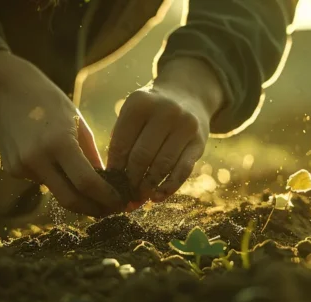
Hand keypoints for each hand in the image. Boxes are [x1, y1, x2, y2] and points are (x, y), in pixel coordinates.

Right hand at [0, 51, 122, 215]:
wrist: (5, 92)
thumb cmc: (49, 102)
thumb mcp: (77, 122)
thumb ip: (91, 156)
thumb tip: (105, 185)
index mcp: (59, 142)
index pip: (87, 183)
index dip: (106, 197)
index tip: (119, 202)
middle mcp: (37, 158)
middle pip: (69, 199)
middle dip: (92, 209)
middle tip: (108, 210)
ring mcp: (21, 167)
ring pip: (55, 191)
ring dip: (73, 190)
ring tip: (85, 180)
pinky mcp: (12, 170)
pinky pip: (41, 181)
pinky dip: (53, 177)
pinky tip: (50, 157)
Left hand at [107, 58, 225, 204]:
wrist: (188, 96)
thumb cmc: (150, 112)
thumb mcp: (133, 114)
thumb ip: (122, 140)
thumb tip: (113, 181)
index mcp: (140, 103)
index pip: (121, 144)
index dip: (114, 167)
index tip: (111, 182)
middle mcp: (165, 111)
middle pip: (141, 156)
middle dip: (130, 180)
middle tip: (125, 194)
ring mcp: (185, 126)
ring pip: (162, 166)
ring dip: (148, 186)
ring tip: (138, 197)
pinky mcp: (200, 142)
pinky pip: (183, 171)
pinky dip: (168, 188)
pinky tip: (157, 197)